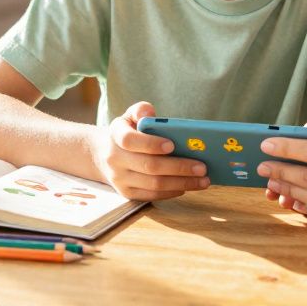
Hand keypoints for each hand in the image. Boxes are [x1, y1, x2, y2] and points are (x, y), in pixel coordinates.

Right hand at [92, 101, 209, 201]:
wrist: (103, 155)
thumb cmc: (127, 131)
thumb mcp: (130, 116)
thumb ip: (141, 110)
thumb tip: (150, 114)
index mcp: (115, 135)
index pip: (130, 140)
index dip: (151, 144)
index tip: (172, 145)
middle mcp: (115, 159)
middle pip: (149, 166)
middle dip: (178, 167)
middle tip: (202, 167)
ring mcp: (120, 179)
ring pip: (154, 184)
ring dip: (182, 183)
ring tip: (203, 180)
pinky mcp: (127, 193)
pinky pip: (152, 195)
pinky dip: (172, 192)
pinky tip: (188, 185)